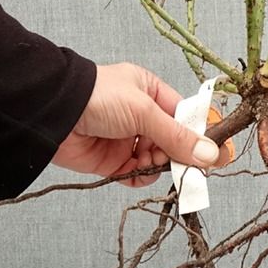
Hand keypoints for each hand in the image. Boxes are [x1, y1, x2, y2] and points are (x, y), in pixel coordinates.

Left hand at [51, 62, 224, 187]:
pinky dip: (140, 176)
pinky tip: (139, 172)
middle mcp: (139, 114)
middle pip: (172, 140)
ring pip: (155, 159)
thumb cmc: (99, 97)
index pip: (184, 115)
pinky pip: (135, 174)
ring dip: (158, 165)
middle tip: (189, 166)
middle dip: (179, 154)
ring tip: (154, 164)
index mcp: (150, 91)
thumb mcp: (144, 111)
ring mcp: (125, 138)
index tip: (214, 152)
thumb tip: (210, 155)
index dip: (198, 133)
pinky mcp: (111, 160)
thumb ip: (177, 136)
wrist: (52, 114)